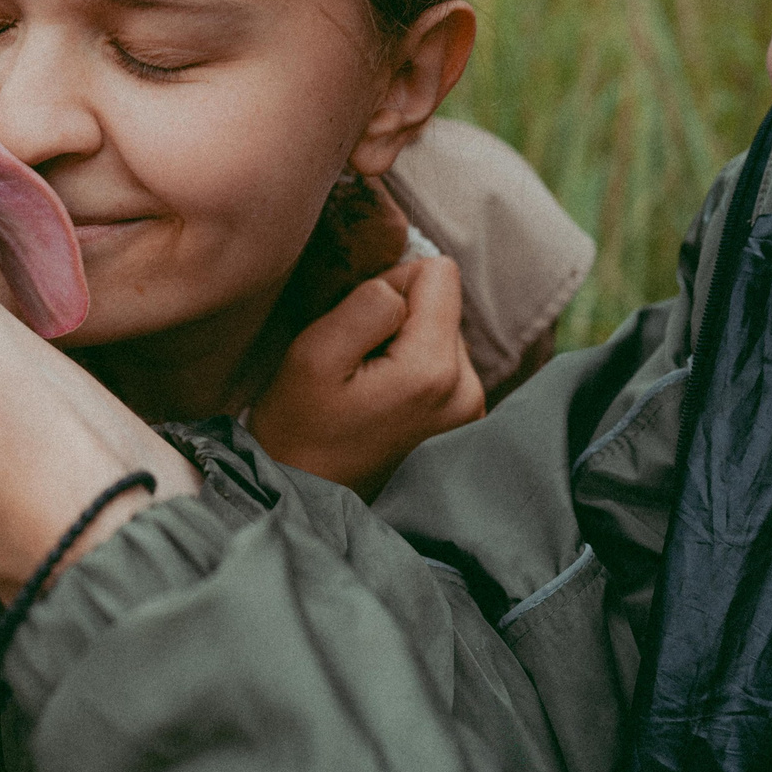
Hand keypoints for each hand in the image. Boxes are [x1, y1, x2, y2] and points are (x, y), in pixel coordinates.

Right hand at [246, 257, 483, 499]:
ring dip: (403, 345)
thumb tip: (402, 285)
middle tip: (356, 363)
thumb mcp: (315, 354)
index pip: (438, 274)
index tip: (357, 328)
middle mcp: (469, 390)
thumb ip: (368, 303)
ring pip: (441, 332)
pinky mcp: (463, 422)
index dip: (390, 285)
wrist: (308, 497)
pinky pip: (443, 363)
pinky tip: (381, 401)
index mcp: (435, 370)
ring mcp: (471, 410)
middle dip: (398, 319)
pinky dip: (411, 370)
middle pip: (443, 304)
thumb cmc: (300, 429)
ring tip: (366, 385)